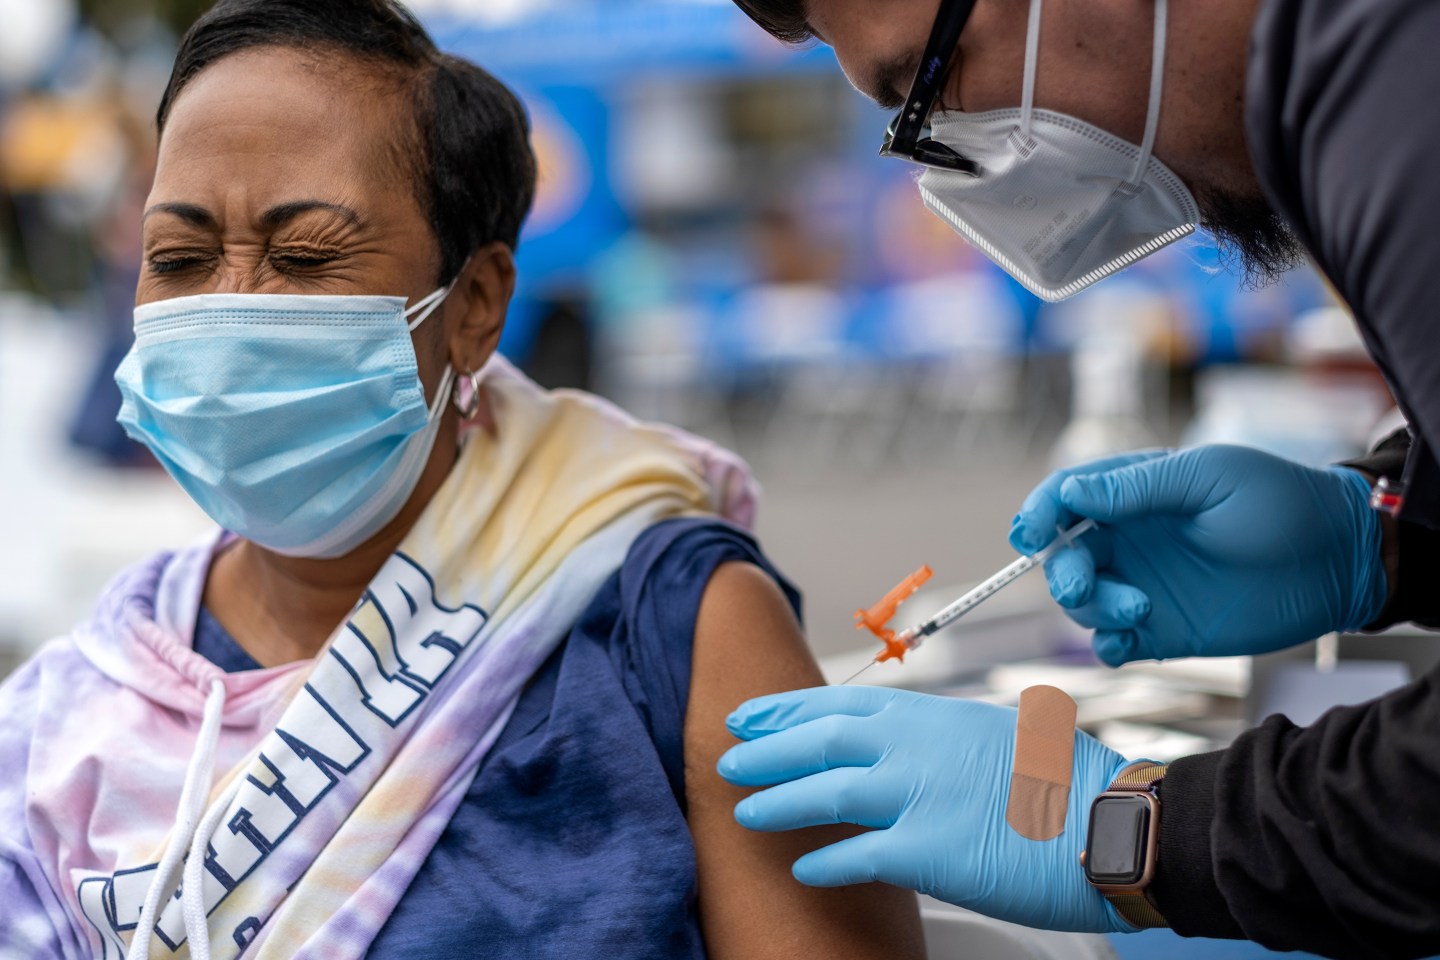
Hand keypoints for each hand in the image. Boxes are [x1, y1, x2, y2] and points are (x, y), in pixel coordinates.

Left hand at [717, 686, 1133, 932]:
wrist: (1113, 821)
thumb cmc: (1067, 781)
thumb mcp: (997, 733)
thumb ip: (942, 737)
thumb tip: (906, 744)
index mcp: (933, 715)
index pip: (842, 703)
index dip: (788, 710)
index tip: (751, 714)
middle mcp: (917, 747)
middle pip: (821, 741)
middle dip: (767, 749)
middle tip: (728, 756)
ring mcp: (919, 796)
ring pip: (825, 792)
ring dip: (778, 801)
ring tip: (744, 812)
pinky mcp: (929, 849)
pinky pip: (858, 855)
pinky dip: (825, 863)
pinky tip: (803, 871)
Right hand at [1010, 445, 1386, 665]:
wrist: (1339, 561)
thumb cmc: (1281, 502)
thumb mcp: (1209, 477)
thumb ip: (1138, 487)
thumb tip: (1070, 491)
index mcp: (1133, 492)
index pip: (1064, 497)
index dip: (1039, 513)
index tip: (1030, 534)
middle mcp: (1129, 539)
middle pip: (1063, 555)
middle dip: (1062, 570)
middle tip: (1086, 584)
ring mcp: (1140, 584)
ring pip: (1081, 602)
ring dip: (1092, 608)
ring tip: (1141, 609)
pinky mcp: (1160, 629)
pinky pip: (1111, 642)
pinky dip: (1107, 645)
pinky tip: (1129, 641)